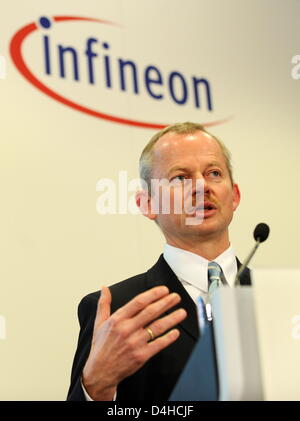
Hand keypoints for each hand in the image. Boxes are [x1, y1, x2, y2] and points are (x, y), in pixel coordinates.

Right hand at [82, 285, 186, 399]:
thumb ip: (103, 304)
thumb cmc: (101, 347)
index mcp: (118, 320)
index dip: (153, 294)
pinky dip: (168, 338)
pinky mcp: (141, 356)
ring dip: (172, 318)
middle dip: (166, 303)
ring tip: (182, 312)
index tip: (163, 290)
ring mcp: (135, 343)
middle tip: (176, 297)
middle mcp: (127, 330)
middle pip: (150, 312)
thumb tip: (104, 288)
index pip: (139, 302)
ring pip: (157, 327)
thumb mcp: (99, 323)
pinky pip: (158, 344)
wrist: (100, 372)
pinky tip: (176, 332)